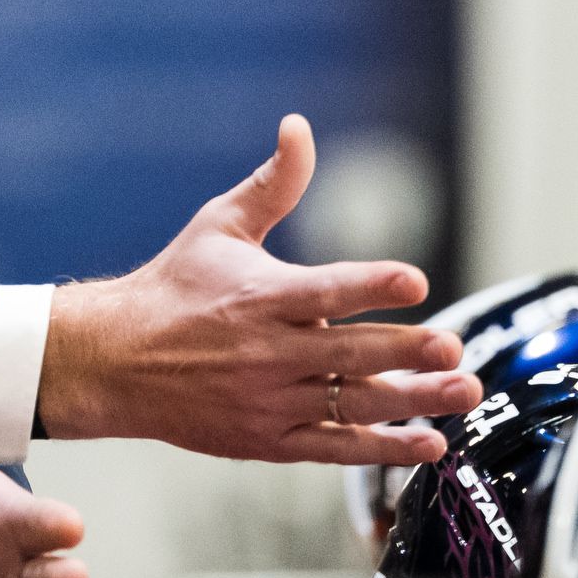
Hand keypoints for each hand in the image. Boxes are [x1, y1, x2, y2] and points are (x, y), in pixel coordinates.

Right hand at [35, 115, 478, 464]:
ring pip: (354, 404)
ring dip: (414, 401)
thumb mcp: (220, 225)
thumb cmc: (173, 288)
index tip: (416, 282)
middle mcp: (268, 353)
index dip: (372, 285)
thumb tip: (299, 127)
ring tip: (463, 392)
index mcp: (261, 297)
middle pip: (351, 353)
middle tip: (455, 348)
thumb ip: (273, 183)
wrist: (114, 362)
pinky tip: (426, 443)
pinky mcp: (267, 440)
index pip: (325, 291)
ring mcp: (270, 401)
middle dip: (409, 352)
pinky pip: (334, 449)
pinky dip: (382, 449)